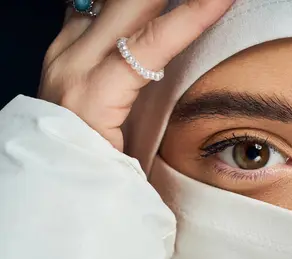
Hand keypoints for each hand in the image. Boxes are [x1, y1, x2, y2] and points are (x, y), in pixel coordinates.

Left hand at [38, 0, 234, 150]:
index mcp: (91, 96)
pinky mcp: (62, 43)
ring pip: (110, 0)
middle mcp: (73, 62)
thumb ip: (163, 139)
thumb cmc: (88, 172)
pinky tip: (141, 9)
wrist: (43, 169)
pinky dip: (122, 5)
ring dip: (147, 1)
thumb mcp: (127, 166)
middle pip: (130, 5)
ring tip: (174, 4)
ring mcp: (65, 47)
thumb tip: (212, 145)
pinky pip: (94, 5)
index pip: (149, 43)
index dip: (191, 16)